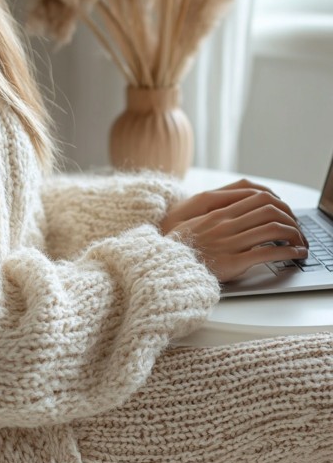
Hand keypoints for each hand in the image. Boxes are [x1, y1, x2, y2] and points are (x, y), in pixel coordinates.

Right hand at [161, 179, 308, 281]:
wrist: (162, 266)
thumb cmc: (177, 246)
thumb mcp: (191, 221)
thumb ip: (214, 213)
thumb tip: (237, 210)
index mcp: (218, 211)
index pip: (257, 196)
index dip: (278, 202)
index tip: (286, 212)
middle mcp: (226, 223)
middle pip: (270, 209)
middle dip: (291, 217)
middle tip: (298, 229)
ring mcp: (229, 242)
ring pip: (272, 229)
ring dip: (294, 235)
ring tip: (301, 243)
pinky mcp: (232, 262)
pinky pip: (266, 253)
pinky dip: (286, 252)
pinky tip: (294, 255)